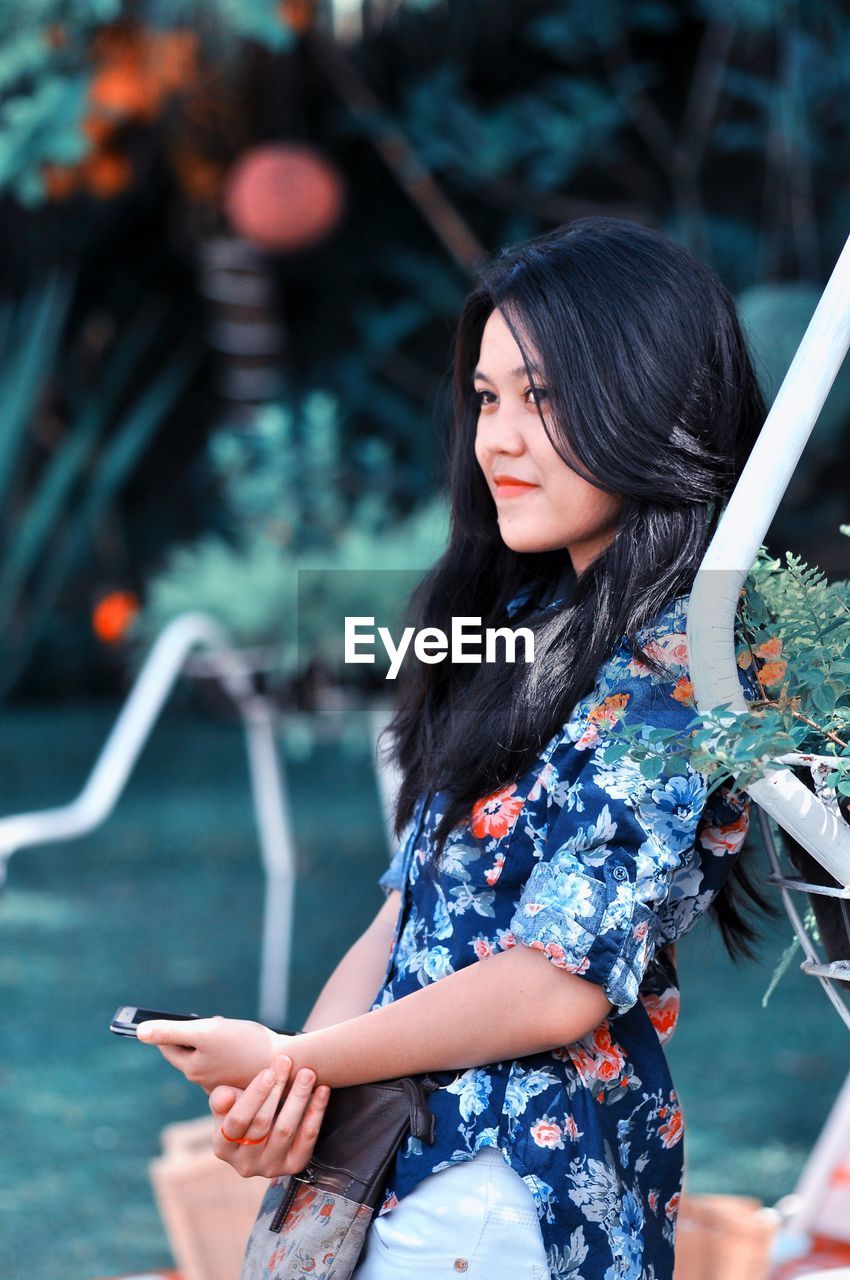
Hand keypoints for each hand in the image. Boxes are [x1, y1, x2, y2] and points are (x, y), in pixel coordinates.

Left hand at [136, 1016, 288, 1091]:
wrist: (287, 1062)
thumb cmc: (246, 1044)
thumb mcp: (205, 1031)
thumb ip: (171, 1032)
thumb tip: (140, 1033)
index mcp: (192, 1069)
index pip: (169, 1047)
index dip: (168, 1029)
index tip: (165, 1019)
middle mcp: (205, 1081)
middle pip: (191, 1051)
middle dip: (195, 1033)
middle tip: (210, 1021)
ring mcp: (224, 1082)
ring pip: (210, 1055)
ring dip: (215, 1040)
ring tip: (232, 1030)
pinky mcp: (241, 1081)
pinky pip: (228, 1061)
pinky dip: (231, 1049)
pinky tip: (246, 1042)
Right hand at [210, 1055, 330, 1177]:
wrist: (264, 1125)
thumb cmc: (243, 1106)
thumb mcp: (227, 1101)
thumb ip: (222, 1097)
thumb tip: (225, 1097)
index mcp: (222, 1147)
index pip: (237, 1121)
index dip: (253, 1096)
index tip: (268, 1072)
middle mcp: (244, 1164)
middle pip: (262, 1123)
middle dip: (276, 1089)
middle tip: (287, 1062)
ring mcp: (270, 1167)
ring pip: (285, 1130)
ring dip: (298, 1098)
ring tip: (307, 1073)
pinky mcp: (293, 1165)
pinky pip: (307, 1138)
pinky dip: (316, 1112)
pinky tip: (322, 1090)